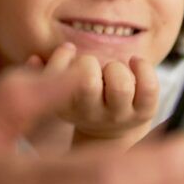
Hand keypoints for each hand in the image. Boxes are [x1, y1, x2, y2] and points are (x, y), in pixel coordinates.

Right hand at [39, 43, 158, 146]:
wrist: (109, 132)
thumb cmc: (80, 100)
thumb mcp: (57, 91)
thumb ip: (43, 74)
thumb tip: (34, 59)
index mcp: (66, 107)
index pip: (58, 79)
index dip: (62, 58)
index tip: (69, 51)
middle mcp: (92, 114)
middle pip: (88, 82)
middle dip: (88, 63)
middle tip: (91, 66)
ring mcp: (120, 114)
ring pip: (120, 84)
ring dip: (116, 67)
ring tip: (112, 69)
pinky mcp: (144, 112)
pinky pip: (149, 87)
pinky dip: (143, 67)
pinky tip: (135, 62)